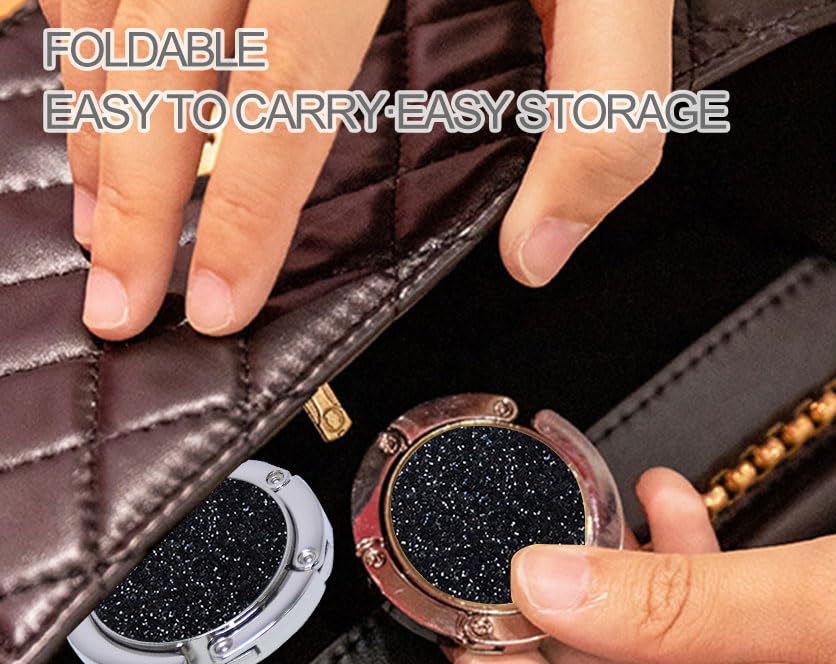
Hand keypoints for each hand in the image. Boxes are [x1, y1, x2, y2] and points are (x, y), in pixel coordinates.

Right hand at [39, 0, 673, 338]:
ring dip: (93, 110)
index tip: (216, 304)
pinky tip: (79, 72)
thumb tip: (538, 251)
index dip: (245, 210)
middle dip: (133, 191)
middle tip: (116, 298)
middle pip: (165, 46)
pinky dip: (76, 13)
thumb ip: (600, 111)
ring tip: (94, 210)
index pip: (285, 84)